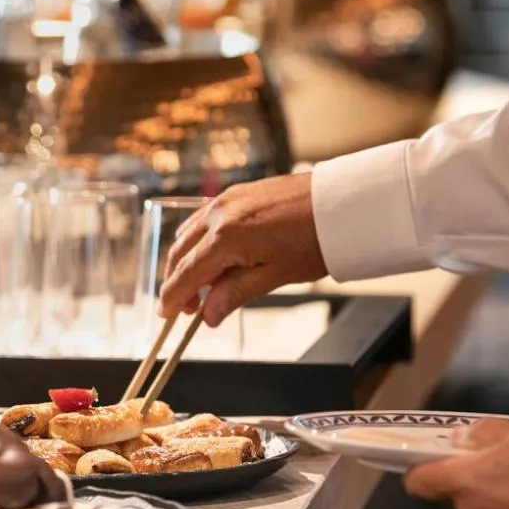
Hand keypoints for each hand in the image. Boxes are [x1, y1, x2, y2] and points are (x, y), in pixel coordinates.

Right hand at [156, 174, 326, 327]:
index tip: (166, 315)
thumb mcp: (275, 275)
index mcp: (226, 237)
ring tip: (205, 287)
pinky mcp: (238, 193)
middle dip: (178, 282)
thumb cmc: (315, 239)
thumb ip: (235, 293)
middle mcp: (219, 214)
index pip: (187, 273)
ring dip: (188, 261)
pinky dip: (201, 242)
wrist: (342, 203)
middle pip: (181, 252)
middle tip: (188, 309)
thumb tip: (209, 315)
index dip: (173, 297)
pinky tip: (217, 259)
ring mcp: (227, 199)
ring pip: (189, 234)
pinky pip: (205, 219)